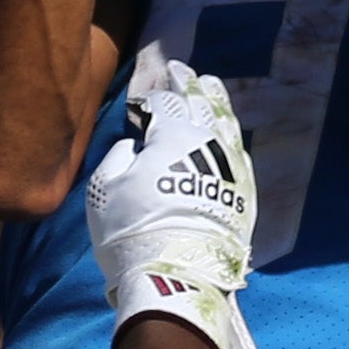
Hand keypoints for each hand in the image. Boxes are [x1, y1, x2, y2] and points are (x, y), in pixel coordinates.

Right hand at [85, 45, 260, 348]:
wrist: (176, 277)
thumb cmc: (132, 231)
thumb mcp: (106, 188)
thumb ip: (119, 155)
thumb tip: (135, 144)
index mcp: (174, 135)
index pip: (167, 103)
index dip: (156, 94)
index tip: (150, 91)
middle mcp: (208, 144)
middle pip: (203, 104)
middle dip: (191, 85)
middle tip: (184, 72)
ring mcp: (231, 170)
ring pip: (227, 125)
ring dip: (217, 104)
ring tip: (210, 90)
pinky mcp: (243, 196)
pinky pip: (238, 154)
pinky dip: (230, 138)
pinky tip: (227, 134)